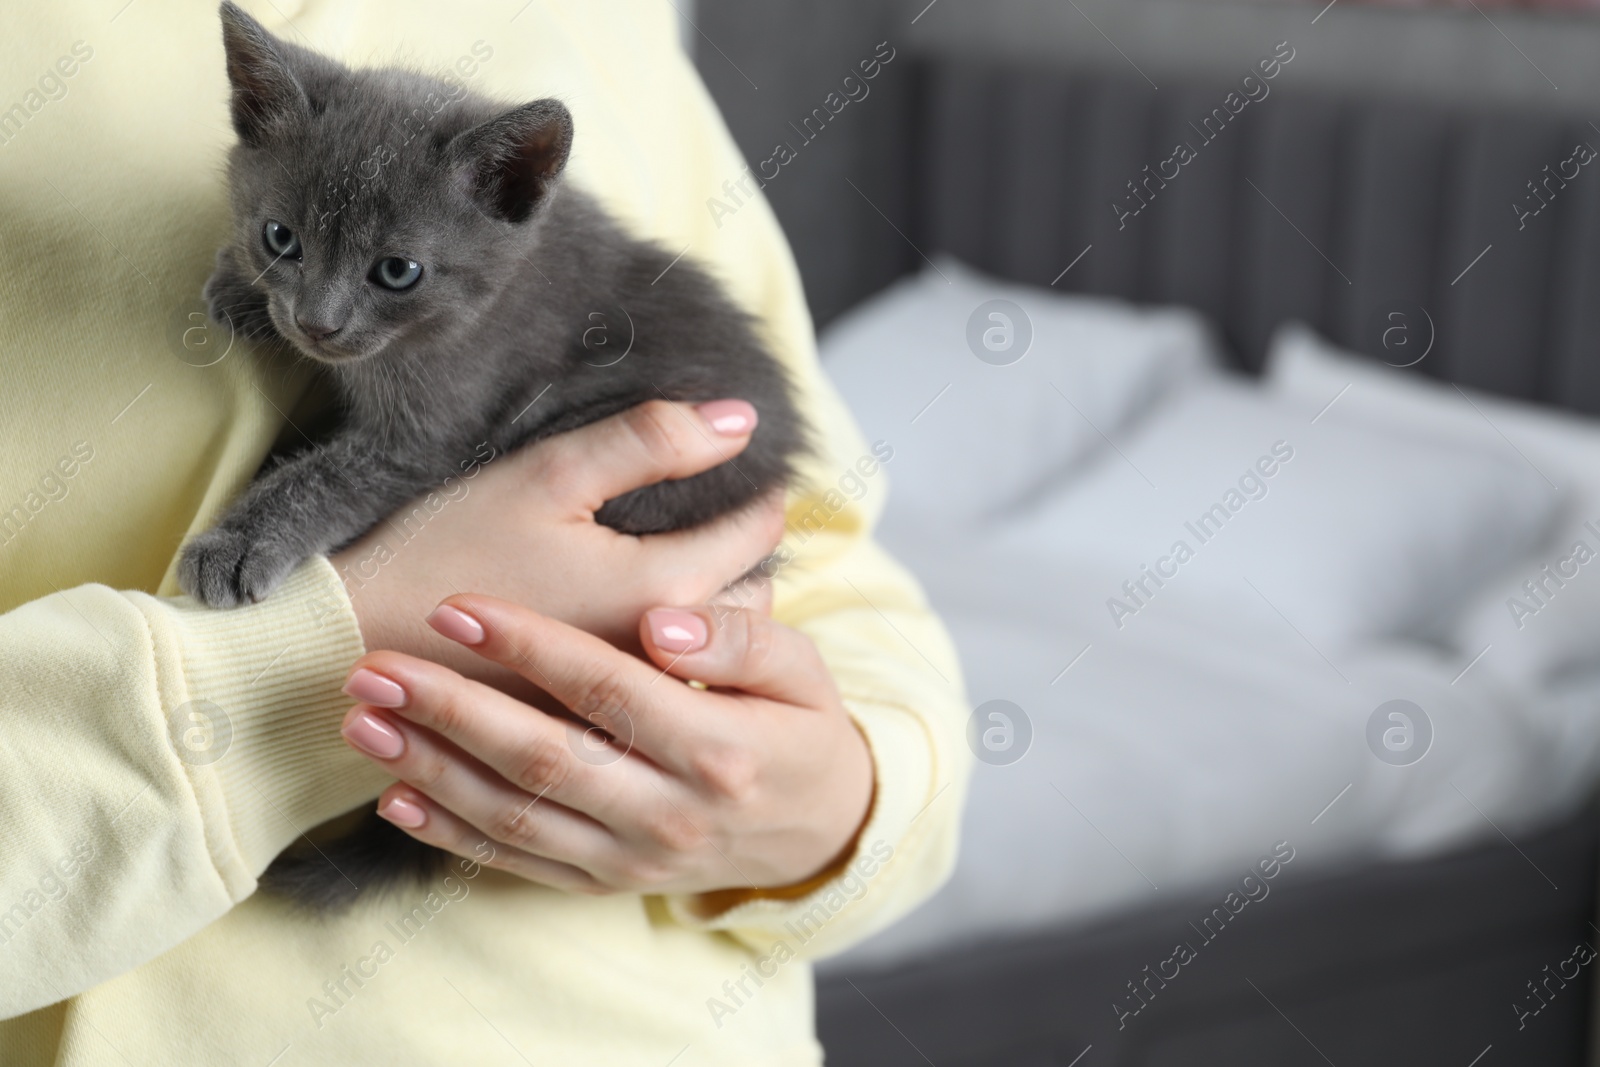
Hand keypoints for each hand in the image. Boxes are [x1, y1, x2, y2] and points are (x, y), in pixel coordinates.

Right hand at [330, 399, 783, 694]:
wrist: (350, 646)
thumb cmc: (442, 549)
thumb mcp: (543, 476)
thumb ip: (650, 440)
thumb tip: (742, 418)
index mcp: (658, 589)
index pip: (756, 532)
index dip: (761, 490)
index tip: (754, 468)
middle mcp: (660, 660)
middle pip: (753, 597)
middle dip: (749, 553)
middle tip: (725, 513)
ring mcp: (629, 705)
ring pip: (716, 653)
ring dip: (719, 609)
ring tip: (691, 565)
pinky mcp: (595, 730)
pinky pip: (670, 692)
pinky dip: (675, 657)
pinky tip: (644, 628)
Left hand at [336, 593, 875, 893]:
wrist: (822, 829)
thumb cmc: (802, 726)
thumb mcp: (803, 668)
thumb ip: (740, 637)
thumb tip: (661, 620)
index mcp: (719, 750)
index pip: (608, 690)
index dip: (529, 645)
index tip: (458, 605)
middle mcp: (671, 815)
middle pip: (542, 758)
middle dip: (449, 709)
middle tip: (374, 665)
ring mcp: (635, 859)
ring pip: (517, 817)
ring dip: (431, 769)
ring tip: (362, 722)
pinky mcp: (608, 882)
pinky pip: (519, 863)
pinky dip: (452, 834)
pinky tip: (397, 796)